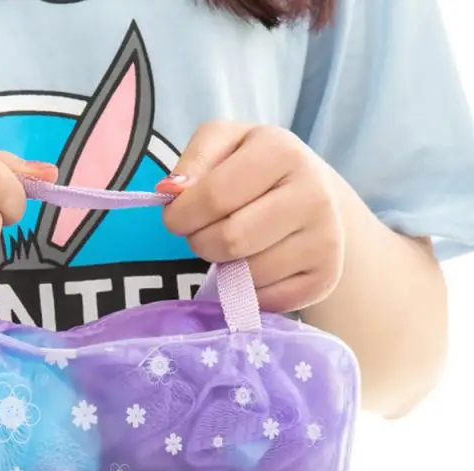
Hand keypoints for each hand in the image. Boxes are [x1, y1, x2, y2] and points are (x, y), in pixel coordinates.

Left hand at [157, 122, 343, 312]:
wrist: (315, 198)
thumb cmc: (256, 171)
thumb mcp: (223, 145)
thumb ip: (193, 161)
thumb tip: (171, 190)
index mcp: (282, 152)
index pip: (212, 197)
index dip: (181, 215)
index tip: (178, 216)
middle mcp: (313, 194)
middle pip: (229, 241)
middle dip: (201, 242)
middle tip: (206, 233)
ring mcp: (325, 239)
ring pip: (246, 275)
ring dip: (225, 268)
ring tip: (234, 247)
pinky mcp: (325, 277)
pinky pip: (264, 300)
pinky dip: (247, 290)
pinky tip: (255, 266)